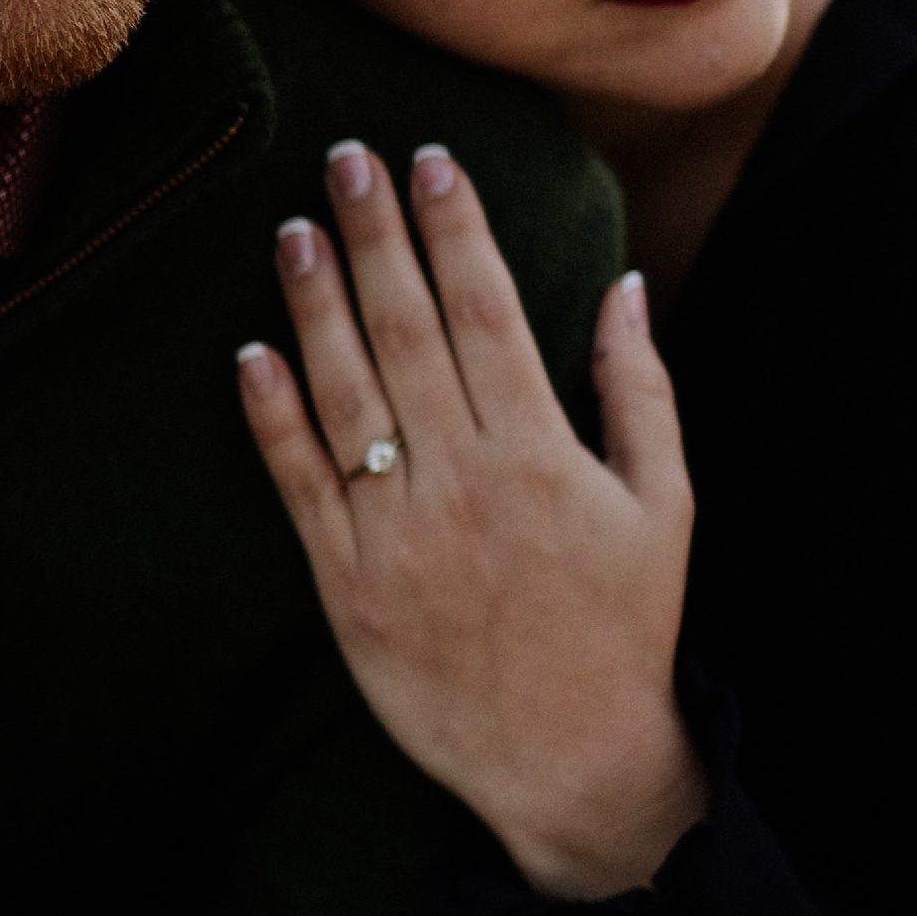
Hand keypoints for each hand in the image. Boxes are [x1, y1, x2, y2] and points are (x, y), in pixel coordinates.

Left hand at [238, 141, 704, 901]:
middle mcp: (467, 483)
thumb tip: (625, 284)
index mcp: (545, 453)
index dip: (454, 227)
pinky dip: (273, 417)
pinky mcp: (348, 588)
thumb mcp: (665, 505)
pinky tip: (251, 352)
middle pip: (408, 331)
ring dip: (313, 304)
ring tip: (293, 229)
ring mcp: (401, 536)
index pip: (488, 310)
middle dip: (374, 235)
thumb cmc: (624, 626)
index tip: (431, 159)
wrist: (569, 760)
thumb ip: (640, 390)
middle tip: (345, 155)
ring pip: (345, 394)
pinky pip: (301, 486)